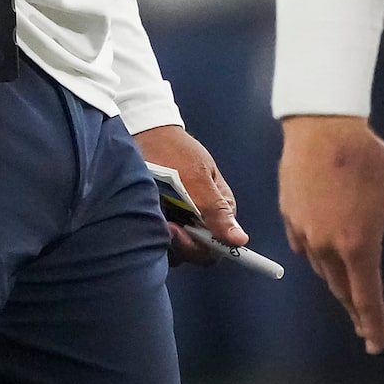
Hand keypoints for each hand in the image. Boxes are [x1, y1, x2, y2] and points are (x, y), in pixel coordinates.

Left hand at [133, 123, 247, 265]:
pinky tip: (143, 212)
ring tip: (151, 211)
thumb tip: (240, 239)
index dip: (199, 248)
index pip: (217, 248)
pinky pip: (157, 237)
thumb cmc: (175, 150)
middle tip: (162, 221)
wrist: (145, 132)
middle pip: (195, 251)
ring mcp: (181, 220)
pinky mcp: (162, 218)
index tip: (178, 233)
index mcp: (219, 210)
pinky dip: (150, 229)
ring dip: (161, 236)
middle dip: (178, 242)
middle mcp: (203, 220)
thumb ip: (216, 210)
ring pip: (174, 247)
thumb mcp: (197, 177)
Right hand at [278, 114, 383, 354]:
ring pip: (323, 271)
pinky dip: (318, 259)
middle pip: (342, 290)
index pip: (367, 299)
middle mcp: (327, 247)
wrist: (321, 129)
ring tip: (349, 290)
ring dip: (339, 284)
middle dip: (355, 310)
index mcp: (358, 247)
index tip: (375, 345)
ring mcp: (305, 232)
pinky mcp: (289, 216)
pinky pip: (305, 249)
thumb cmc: (367, 162)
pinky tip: (324, 255)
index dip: (373, 324)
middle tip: (364, 324)